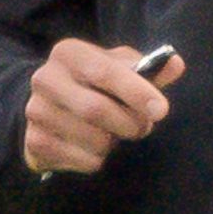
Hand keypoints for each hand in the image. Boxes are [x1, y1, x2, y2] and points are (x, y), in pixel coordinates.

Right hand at [22, 39, 183, 175]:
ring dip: (116, 142)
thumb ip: (148, 68)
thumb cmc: (93, 83)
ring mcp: (36, 111)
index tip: (161, 110)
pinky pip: (85, 160)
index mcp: (69, 53)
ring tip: (114, 133)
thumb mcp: (117, 67)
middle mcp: (45, 79)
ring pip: (94, 139)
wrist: (47, 106)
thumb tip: (176, 64)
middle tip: (143, 126)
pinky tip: (94, 146)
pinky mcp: (36, 142)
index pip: (104, 72)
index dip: (136, 92)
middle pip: (96, 110)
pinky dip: (101, 158)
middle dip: (130, 123)